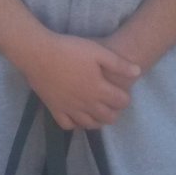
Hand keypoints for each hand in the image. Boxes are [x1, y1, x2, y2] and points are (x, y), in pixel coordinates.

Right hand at [16, 32, 139, 129]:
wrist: (38, 53)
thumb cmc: (68, 49)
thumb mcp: (96, 50)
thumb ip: (118, 63)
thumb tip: (138, 72)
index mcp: (99, 89)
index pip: (121, 102)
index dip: (125, 98)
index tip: (122, 92)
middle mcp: (87, 104)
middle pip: (108, 117)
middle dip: (114, 112)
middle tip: (111, 102)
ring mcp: (70, 109)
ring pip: (90, 124)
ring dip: (98, 120)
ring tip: (97, 111)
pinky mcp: (55, 109)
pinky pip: (68, 125)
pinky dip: (75, 124)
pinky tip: (76, 115)